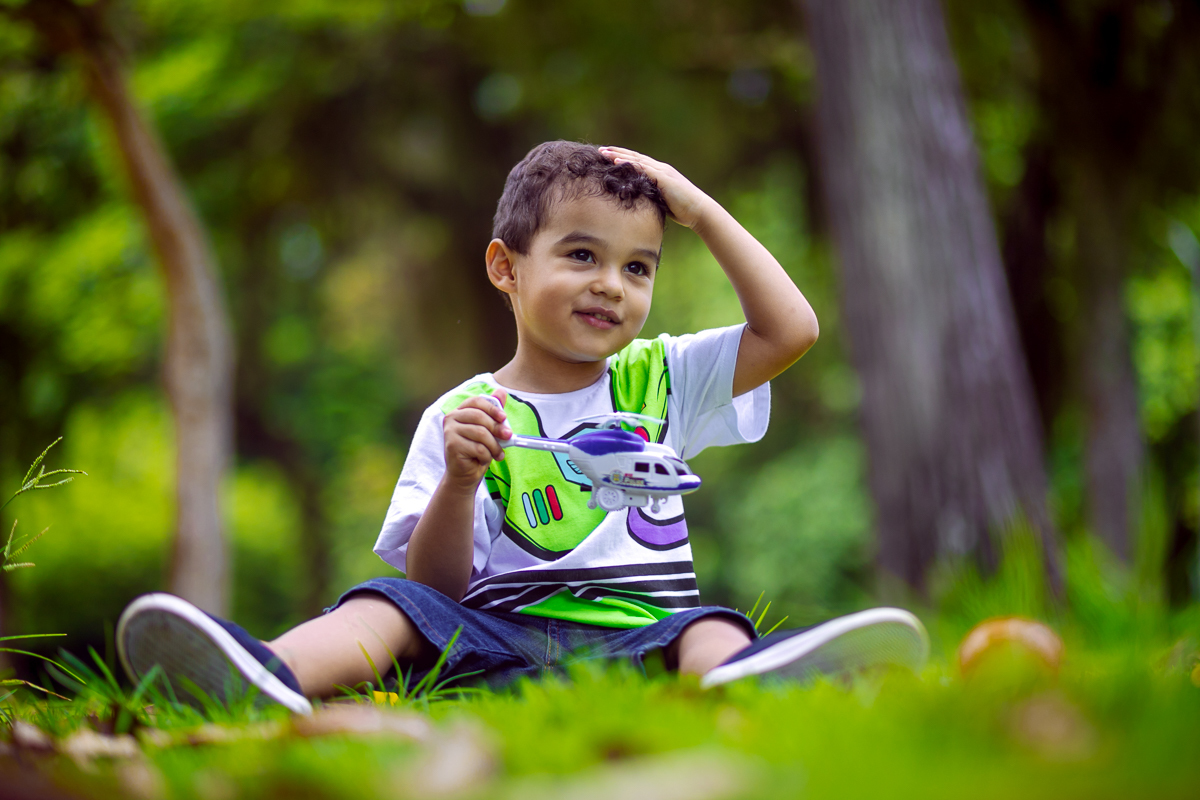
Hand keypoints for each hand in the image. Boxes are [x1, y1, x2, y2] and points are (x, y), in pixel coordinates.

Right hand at [442, 390, 511, 490]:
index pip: (476, 401)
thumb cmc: (477, 450)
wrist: (465, 474)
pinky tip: (484, 459)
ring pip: (481, 434)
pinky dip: (486, 456)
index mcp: (460, 411)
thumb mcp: (488, 430)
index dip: (492, 408)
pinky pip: (478, 448)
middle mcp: (451, 418)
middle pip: (480, 417)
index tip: (503, 417)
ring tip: (496, 453)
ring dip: (494, 446)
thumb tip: (501, 392)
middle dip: (497, 428)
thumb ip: (493, 412)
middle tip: (508, 437)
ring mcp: (449, 432)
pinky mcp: (452, 446)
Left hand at [598, 146, 714, 229]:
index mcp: (659, 173)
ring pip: (636, 160)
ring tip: (604, 152)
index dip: (623, 158)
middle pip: (634, 157)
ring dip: (619, 156)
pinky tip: (617, 162)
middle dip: (617, 153)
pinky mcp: (663, 178)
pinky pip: (643, 169)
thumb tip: (640, 202)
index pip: (638, 162)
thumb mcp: (662, 201)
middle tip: (601, 150)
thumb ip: (651, 196)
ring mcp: (662, 172)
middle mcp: (660, 169)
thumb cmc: (682, 209)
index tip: (608, 156)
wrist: (698, 211)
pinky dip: (629, 164)